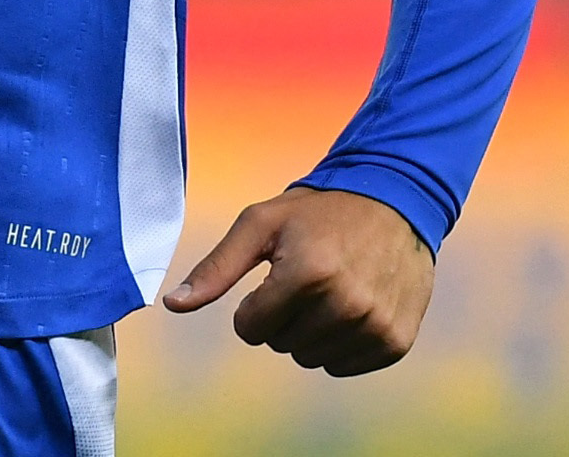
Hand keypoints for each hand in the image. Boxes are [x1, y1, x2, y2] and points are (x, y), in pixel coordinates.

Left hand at [161, 186, 434, 375]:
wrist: (394, 202)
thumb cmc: (317, 213)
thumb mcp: (261, 225)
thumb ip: (216, 267)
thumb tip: (173, 304)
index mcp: (307, 273)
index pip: (250, 329)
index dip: (254, 305)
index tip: (274, 276)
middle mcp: (345, 304)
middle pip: (280, 346)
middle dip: (283, 317)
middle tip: (306, 278)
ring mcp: (374, 325)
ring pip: (311, 360)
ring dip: (311, 331)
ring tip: (331, 289)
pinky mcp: (395, 341)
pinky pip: (344, 367)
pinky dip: (340, 344)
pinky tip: (353, 306)